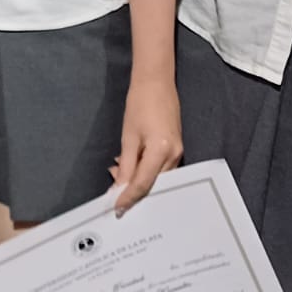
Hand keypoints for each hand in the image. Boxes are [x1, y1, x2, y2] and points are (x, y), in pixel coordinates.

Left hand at [110, 75, 183, 213]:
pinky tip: (131, 166)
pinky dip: (146, 171)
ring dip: (138, 180)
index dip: (129, 198)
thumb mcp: (129, 136)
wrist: (156, 82)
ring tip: (118, 175)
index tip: (116, 209)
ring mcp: (178, 152)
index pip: (143, 183)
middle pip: (154, 184)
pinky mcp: (176, 148)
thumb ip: (126, 164)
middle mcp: (175, 155)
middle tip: (113, 193)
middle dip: (133, 191)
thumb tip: (118, 188)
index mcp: (162, 151)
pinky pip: (162, 168)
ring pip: (158, 178)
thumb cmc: (139, 104)